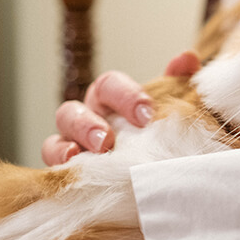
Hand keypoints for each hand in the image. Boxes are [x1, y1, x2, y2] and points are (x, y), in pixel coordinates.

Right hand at [41, 51, 200, 164]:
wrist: (161, 181)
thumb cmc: (162, 140)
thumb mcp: (174, 113)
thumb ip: (178, 85)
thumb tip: (187, 58)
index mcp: (112, 101)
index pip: (109, 85)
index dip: (125, 96)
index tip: (146, 115)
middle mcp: (88, 118)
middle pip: (73, 109)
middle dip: (88, 124)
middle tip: (107, 139)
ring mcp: (73, 144)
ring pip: (56, 137)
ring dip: (69, 144)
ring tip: (87, 154)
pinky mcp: (67, 171)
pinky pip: (53, 165)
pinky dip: (57, 162)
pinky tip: (72, 166)